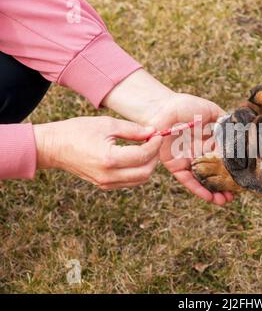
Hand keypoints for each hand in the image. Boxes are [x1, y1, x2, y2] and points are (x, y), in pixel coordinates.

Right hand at [33, 116, 161, 189]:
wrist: (53, 147)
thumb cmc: (77, 131)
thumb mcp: (106, 124)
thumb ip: (132, 130)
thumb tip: (153, 132)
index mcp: (109, 159)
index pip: (143, 155)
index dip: (154, 144)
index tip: (158, 134)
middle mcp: (109, 175)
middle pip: (145, 172)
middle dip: (154, 156)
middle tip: (154, 142)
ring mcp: (106, 183)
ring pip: (140, 180)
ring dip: (148, 165)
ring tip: (146, 148)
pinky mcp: (104, 185)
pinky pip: (129, 182)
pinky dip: (138, 171)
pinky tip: (136, 157)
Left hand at [102, 69, 232, 203]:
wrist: (162, 107)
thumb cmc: (185, 106)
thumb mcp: (211, 111)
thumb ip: (224, 122)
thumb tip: (242, 130)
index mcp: (209, 142)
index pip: (224, 159)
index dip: (232, 169)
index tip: (243, 178)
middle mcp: (200, 153)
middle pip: (214, 172)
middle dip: (225, 184)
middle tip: (236, 194)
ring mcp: (188, 160)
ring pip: (203, 180)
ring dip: (213, 192)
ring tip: (224, 201)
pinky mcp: (175, 165)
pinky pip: (188, 180)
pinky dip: (199, 189)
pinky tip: (210, 198)